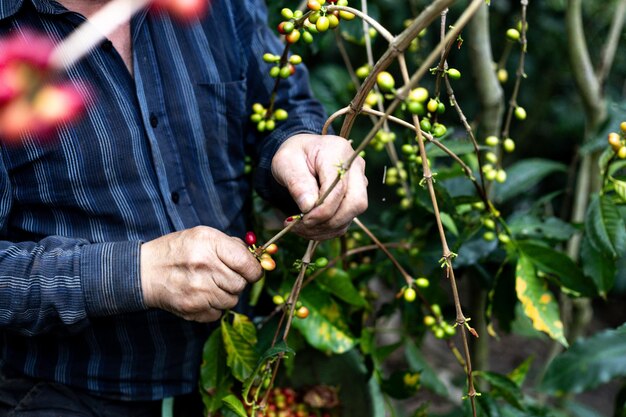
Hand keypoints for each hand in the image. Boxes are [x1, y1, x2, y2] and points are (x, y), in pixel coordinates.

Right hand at [140, 226, 262, 321]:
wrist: (145, 271)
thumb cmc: (178, 251)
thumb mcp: (203, 236)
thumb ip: (232, 246)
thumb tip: (257, 259)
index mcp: (209, 244)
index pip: (246, 263)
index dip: (254, 270)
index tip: (251, 271)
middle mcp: (205, 267)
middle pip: (241, 284)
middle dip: (237, 281)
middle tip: (223, 276)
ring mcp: (198, 290)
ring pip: (232, 301)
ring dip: (225, 295)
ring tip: (210, 284)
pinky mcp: (192, 309)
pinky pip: (218, 314)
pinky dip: (213, 307)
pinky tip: (201, 295)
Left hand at [271, 134, 367, 239]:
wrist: (299, 157)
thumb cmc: (292, 157)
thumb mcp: (286, 163)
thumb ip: (298, 182)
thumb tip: (309, 206)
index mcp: (338, 152)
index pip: (340, 188)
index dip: (323, 209)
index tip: (303, 219)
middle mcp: (355, 168)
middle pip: (355, 203)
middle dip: (328, 221)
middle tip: (302, 225)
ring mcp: (358, 184)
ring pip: (351, 216)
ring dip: (324, 229)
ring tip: (299, 228)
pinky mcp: (353, 199)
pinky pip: (345, 221)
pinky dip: (326, 230)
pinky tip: (308, 228)